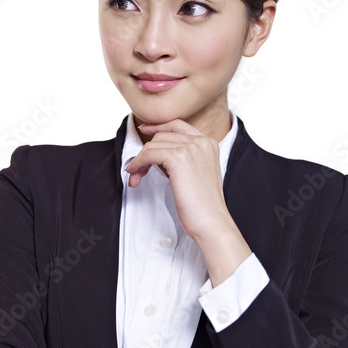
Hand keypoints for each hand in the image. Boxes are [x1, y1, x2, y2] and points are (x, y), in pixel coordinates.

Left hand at [123, 118, 231, 242]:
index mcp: (208, 143)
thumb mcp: (197, 173)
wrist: (212, 222)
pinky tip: (135, 175)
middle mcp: (201, 141)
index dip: (158, 126)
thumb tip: (156, 152)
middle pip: (162, 136)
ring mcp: (191, 148)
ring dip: (139, 161)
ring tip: (136, 178)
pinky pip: (149, 154)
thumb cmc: (203, 206)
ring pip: (153, 145)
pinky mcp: (179, 158)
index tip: (144, 130)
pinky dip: (138, 163)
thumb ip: (185, 158)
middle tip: (137, 172)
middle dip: (145, 153)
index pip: (178, 125)